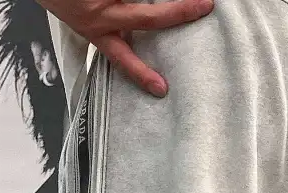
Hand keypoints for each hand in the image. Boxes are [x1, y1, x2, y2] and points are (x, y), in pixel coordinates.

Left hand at [37, 0, 213, 97]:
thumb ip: (113, 22)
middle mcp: (100, 15)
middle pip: (147, 17)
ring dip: (151, 0)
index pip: (121, 57)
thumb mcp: (83, 16)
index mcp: (95, 30)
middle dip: (178, 12)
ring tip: (181, 2)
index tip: (162, 89)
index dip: (141, 74)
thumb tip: (146, 17)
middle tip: (204, 6)